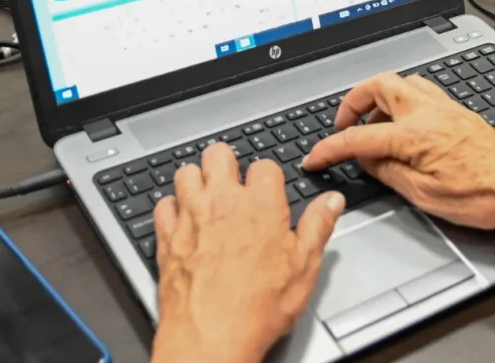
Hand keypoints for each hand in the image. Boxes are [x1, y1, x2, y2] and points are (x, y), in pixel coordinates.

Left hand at [151, 145, 345, 362]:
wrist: (210, 339)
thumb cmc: (257, 309)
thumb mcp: (304, 268)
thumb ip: (318, 227)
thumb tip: (332, 202)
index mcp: (260, 205)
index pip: (264, 165)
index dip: (269, 176)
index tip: (270, 191)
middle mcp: (222, 202)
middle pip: (218, 154)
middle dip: (227, 163)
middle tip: (234, 182)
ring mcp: (190, 217)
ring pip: (186, 172)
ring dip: (196, 180)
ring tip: (207, 196)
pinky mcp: (166, 237)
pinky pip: (162, 205)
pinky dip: (172, 208)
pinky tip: (183, 221)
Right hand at [303, 73, 494, 229]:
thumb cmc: (483, 195)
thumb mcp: (423, 195)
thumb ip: (388, 173)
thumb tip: (367, 161)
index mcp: (413, 134)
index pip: (359, 137)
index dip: (330, 148)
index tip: (315, 157)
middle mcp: (427, 111)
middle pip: (378, 85)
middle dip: (352, 101)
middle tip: (342, 125)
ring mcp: (445, 107)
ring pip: (402, 82)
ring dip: (379, 96)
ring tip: (370, 122)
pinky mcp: (457, 112)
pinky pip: (421, 91)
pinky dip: (402, 100)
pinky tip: (403, 122)